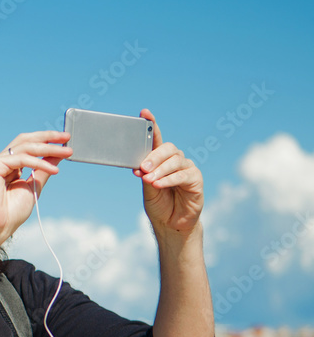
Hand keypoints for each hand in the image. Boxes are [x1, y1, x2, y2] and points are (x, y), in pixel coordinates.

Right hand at [0, 130, 71, 239]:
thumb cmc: (10, 213)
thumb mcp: (34, 187)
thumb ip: (43, 170)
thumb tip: (57, 155)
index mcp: (10, 167)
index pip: (28, 146)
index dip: (46, 141)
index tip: (65, 141)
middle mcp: (2, 162)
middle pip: (25, 140)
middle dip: (47, 137)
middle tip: (67, 137)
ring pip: (25, 147)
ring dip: (48, 148)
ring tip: (66, 153)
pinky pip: (20, 158)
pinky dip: (39, 163)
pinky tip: (53, 170)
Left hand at [135, 110, 203, 238]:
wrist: (170, 223)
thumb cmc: (159, 204)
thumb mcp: (147, 189)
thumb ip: (145, 176)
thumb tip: (139, 167)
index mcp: (161, 159)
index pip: (157, 138)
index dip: (152, 124)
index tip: (144, 113)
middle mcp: (175, 160)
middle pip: (168, 148)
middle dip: (154, 156)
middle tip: (143, 167)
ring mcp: (187, 168)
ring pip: (175, 161)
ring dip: (160, 170)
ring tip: (149, 179)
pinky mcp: (196, 179)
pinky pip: (183, 175)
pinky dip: (169, 179)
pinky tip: (159, 184)